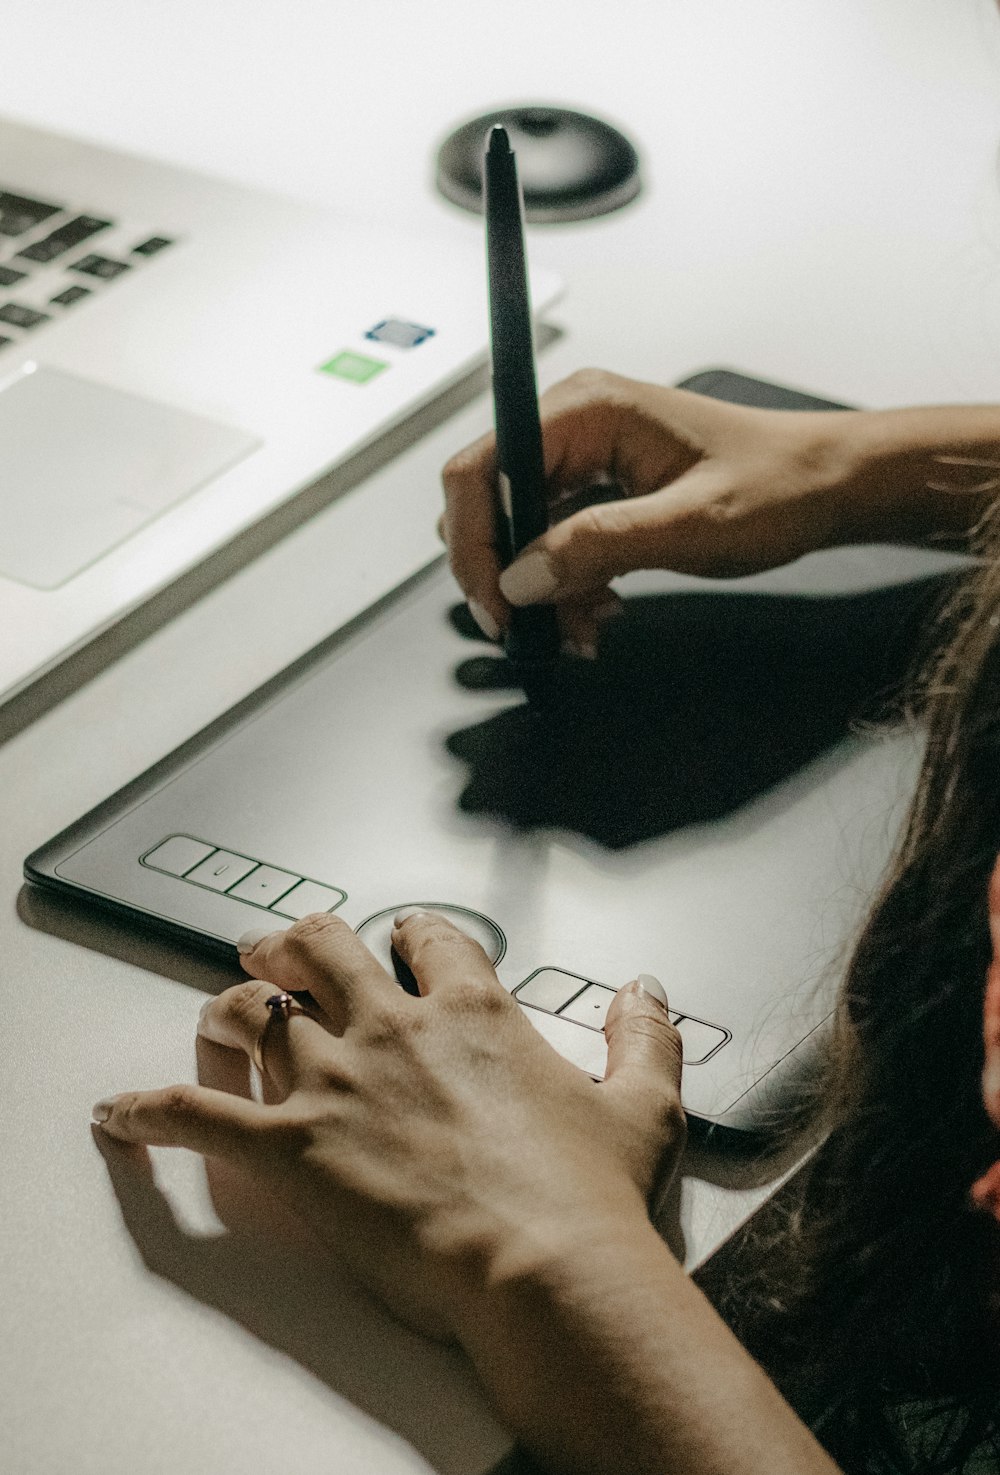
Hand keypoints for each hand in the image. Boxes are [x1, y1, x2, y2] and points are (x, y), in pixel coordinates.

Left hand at [93, 911, 684, 1343]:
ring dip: (232, 1007)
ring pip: (257, 1013)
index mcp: (471, 1013)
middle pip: (323, 950)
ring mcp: (337, 1084)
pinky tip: (122, 1113)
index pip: (428, 938)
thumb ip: (645, 1036)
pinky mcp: (293, 1149)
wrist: (546, 1269)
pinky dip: (152, 1111)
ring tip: (221, 1009)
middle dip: (296, 943)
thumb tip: (646, 991)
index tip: (405, 940)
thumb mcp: (643, 1107)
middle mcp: (394, 1029)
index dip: (412, 933)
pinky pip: (199, 1116)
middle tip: (279, 950)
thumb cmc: (590, 1197)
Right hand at [442, 367, 863, 653]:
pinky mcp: (597, 491)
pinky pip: (551, 543)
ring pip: (517, 532)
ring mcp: (583, 458)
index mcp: (588, 411)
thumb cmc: (778, 485)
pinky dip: (564, 586)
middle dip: (504, 574)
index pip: (482, 469)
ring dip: (539, 590)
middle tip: (532, 631)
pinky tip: (599, 612)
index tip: (496, 605)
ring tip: (583, 629)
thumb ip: (600, 547)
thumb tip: (521, 578)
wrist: (826, 485)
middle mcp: (573, 426)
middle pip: (488, 503)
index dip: (472, 542)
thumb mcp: (691, 523)